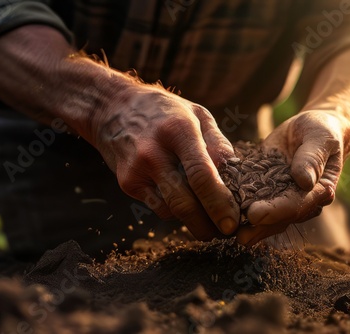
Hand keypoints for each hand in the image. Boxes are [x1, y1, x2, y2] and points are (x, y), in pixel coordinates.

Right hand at [92, 84, 239, 239]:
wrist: (113, 108)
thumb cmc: (165, 111)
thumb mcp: (196, 114)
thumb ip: (218, 143)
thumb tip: (236, 173)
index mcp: (178, 130)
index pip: (201, 175)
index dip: (219, 203)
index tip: (232, 222)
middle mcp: (154, 152)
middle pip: (184, 202)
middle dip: (208, 225)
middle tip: (227, 232)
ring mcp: (137, 170)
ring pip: (171, 211)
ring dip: (194, 222)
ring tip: (211, 221)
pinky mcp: (128, 183)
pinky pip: (158, 207)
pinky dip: (176, 212)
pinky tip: (186, 204)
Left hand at [236, 110, 347, 245]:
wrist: (308, 129)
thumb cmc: (320, 131)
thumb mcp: (320, 137)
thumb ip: (313, 158)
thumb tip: (305, 180)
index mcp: (319, 190)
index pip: (297, 205)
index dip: (276, 211)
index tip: (255, 214)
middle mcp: (301, 200)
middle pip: (280, 218)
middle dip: (259, 227)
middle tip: (238, 234)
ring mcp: (282, 198)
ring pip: (266, 217)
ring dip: (249, 227)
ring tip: (228, 232)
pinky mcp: (266, 190)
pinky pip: (252, 200)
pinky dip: (239, 206)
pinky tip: (222, 212)